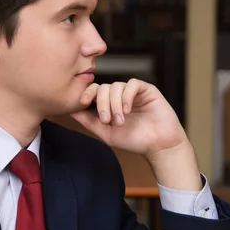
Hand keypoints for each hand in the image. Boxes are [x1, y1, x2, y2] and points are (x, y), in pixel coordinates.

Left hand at [70, 79, 201, 189]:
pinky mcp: (147, 90)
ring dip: (115, 104)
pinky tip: (128, 110)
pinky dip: (127, 96)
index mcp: (110, 103)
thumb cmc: (134, 140)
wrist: (158, 145)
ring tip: (120, 121)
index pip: (95, 90)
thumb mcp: (106, 133)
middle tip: (107, 120)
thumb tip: (70, 111)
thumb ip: (89, 121)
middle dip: (102, 103)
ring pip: (116, 86)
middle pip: (103, 87)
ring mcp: (133, 92)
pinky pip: (132, 84)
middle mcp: (120, 95)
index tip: (83, 102)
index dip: (87, 93)